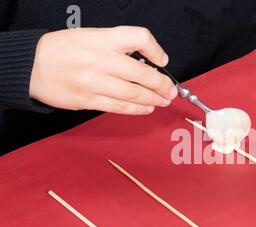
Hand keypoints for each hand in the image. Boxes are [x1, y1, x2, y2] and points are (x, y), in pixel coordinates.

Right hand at [30, 26, 177, 114]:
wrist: (30, 66)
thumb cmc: (62, 50)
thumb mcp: (89, 36)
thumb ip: (116, 46)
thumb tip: (145, 62)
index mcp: (101, 39)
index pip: (139, 38)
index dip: (156, 50)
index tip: (163, 61)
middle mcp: (99, 59)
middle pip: (141, 73)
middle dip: (161, 85)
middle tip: (171, 91)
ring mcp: (93, 81)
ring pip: (133, 93)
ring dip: (153, 99)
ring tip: (163, 101)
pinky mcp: (88, 100)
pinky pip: (119, 107)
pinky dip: (137, 109)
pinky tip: (147, 108)